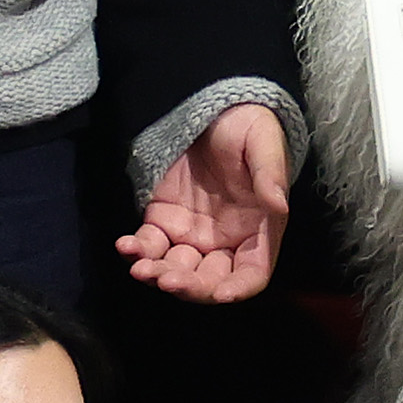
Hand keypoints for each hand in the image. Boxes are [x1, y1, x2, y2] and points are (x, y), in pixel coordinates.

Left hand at [117, 103, 289, 299]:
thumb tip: (277, 203)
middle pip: (210, 281)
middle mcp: (225, 241)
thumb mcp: (263, 141)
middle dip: (190, 287)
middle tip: (167, 279)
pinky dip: (137, 250)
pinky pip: (150, 245)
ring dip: (159, 275)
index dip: (238, 288)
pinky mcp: (164, 221)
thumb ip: (270, 173)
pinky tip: (125, 245)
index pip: (252, 273)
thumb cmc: (248, 126)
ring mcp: (192, 234)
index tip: (220, 293)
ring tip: (141, 268)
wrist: (214, 109)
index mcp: (258, 230)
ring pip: (176, 270)